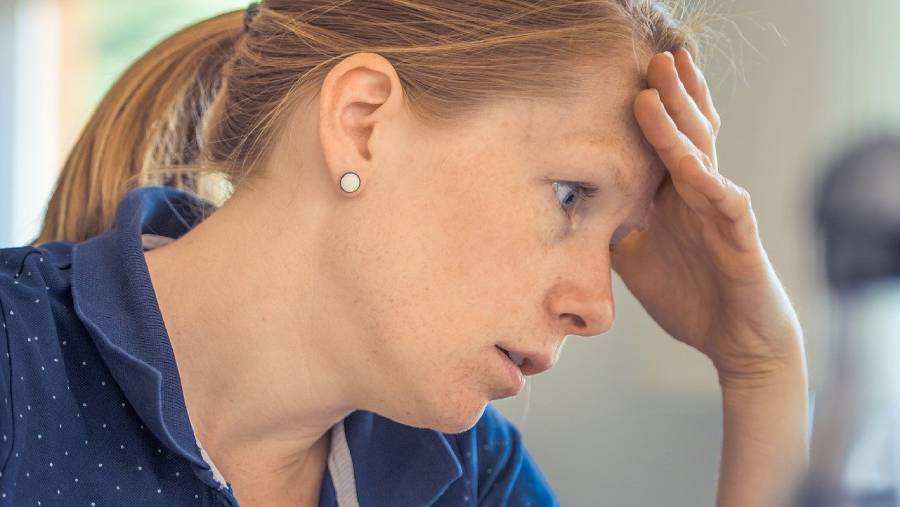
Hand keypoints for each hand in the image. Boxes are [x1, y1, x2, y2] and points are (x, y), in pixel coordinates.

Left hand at [611, 49, 803, 384]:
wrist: (735, 342)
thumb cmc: (690, 296)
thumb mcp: (634, 259)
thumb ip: (611, 229)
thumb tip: (569, 212)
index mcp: (676, 197)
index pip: (665, 141)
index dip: (654, 108)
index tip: (631, 74)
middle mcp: (700, 195)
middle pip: (686, 135)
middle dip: (670, 96)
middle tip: (653, 58)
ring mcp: (722, 213)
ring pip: (701, 158)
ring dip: (679, 125)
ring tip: (658, 90)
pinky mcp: (741, 239)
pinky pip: (726, 205)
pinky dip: (709, 184)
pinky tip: (692, 165)